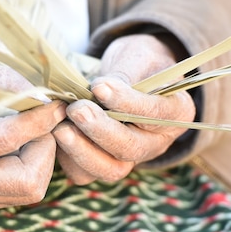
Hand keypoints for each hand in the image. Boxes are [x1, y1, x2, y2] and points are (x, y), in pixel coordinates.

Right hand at [0, 60, 65, 212]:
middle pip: (29, 179)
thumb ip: (4, 81)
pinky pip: (22, 193)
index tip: (58, 104)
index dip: (41, 119)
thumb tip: (44, 97)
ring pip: (31, 189)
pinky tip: (18, 149)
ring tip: (29, 134)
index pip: (9, 137)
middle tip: (41, 123)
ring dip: (42, 158)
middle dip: (45, 147)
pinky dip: (31, 168)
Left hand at [53, 34, 194, 184]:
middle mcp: (156, 142)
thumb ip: (125, 75)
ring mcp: (130, 158)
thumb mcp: (138, 58)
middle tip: (77, 109)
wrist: (128, 77)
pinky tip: (53, 134)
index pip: (155, 113)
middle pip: (131, 148)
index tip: (99, 86)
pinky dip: (67, 158)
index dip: (127, 103)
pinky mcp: (102, 164)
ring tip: (60, 127)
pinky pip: (85, 173)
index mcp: (177, 113)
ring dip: (82, 151)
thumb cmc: (137, 64)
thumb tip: (98, 91)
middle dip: (101, 131)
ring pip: (109, 169)